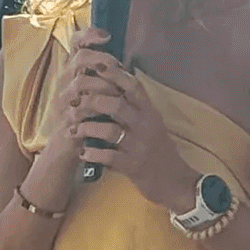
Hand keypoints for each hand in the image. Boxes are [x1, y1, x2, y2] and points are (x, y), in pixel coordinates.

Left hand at [62, 43, 196, 210]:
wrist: (175, 181)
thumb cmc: (159, 150)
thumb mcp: (152, 124)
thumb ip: (136, 107)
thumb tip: (115, 84)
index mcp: (150, 112)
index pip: (133, 87)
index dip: (114, 75)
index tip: (94, 67)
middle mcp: (146, 126)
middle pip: (116, 105)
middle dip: (92, 102)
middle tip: (75, 103)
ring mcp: (139, 146)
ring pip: (109, 131)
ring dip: (87, 128)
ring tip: (74, 129)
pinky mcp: (132, 166)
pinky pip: (108, 157)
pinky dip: (92, 154)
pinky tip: (82, 153)